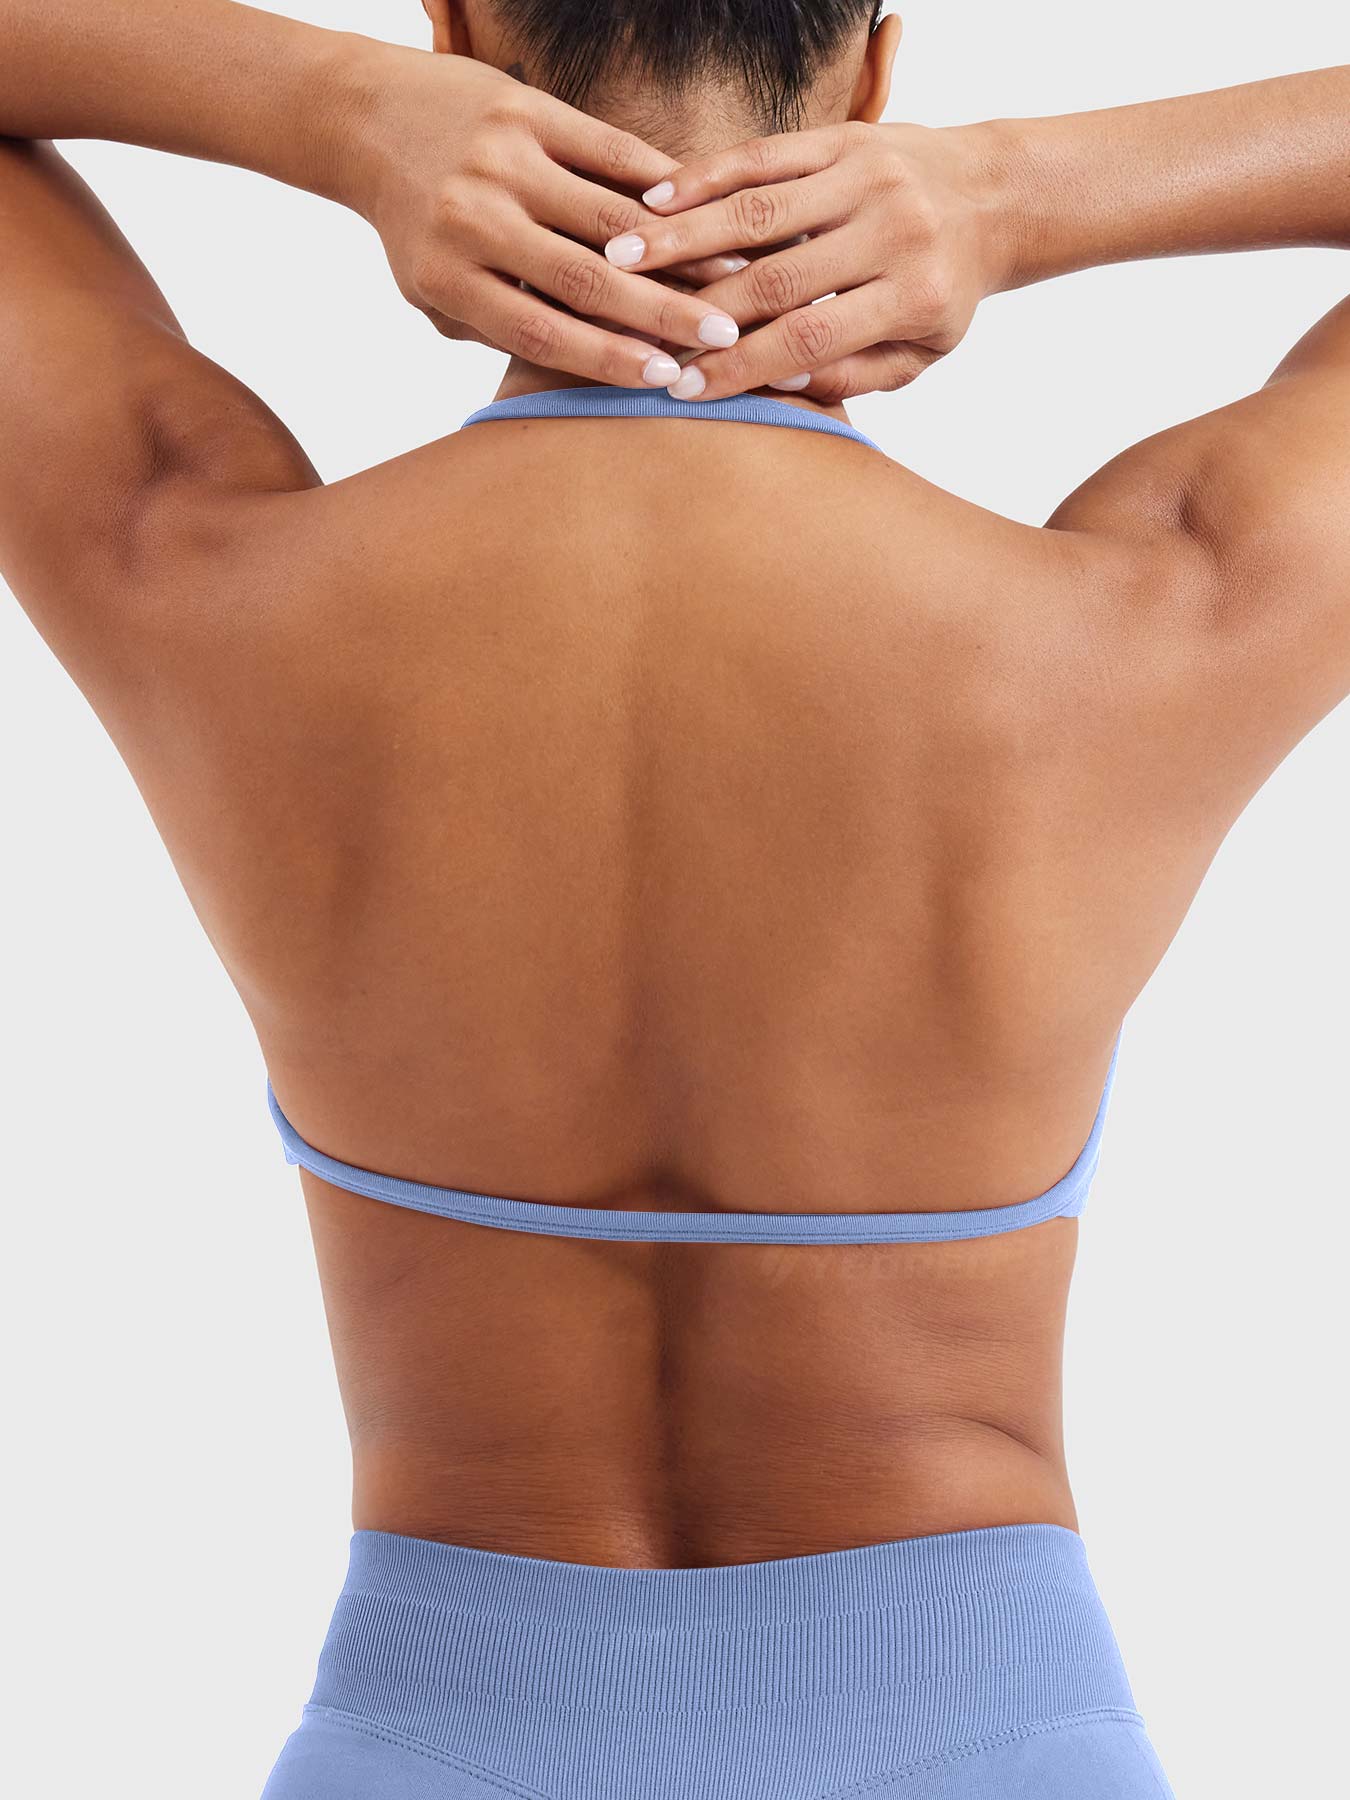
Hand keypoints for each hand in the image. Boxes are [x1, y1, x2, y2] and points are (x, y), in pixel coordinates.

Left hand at [340, 48, 744, 385]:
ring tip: (734, 276)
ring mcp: (503, 160)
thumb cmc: (416, 226)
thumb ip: (499, 329)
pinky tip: (707, 208)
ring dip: (680, 249)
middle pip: (586, 280)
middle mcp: (476, 218)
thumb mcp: (435, 293)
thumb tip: (590, 364)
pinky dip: (662, 185)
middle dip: (663, 314)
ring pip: (610, 217)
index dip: (609, 359)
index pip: (544, 332)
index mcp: (449, 277)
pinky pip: (610, 152)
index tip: (668, 378)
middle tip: (724, 338)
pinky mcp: (527, 110)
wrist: (369, 119)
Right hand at [606, 122, 1002, 400]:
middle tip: (634, 331)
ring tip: (621, 258)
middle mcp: (892, 230)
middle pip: (776, 278)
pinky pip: (765, 154)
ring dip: (684, 236)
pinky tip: (656, 199)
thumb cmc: (943, 289)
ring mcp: (867, 176)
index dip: (743, 367)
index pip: (811, 338)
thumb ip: (852, 377)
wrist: (994, 195)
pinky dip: (707, 176)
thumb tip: (778, 387)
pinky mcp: (845, 135)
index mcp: (914, 295)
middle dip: (698, 310)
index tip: (685, 390)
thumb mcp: (920, 353)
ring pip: (760, 210)